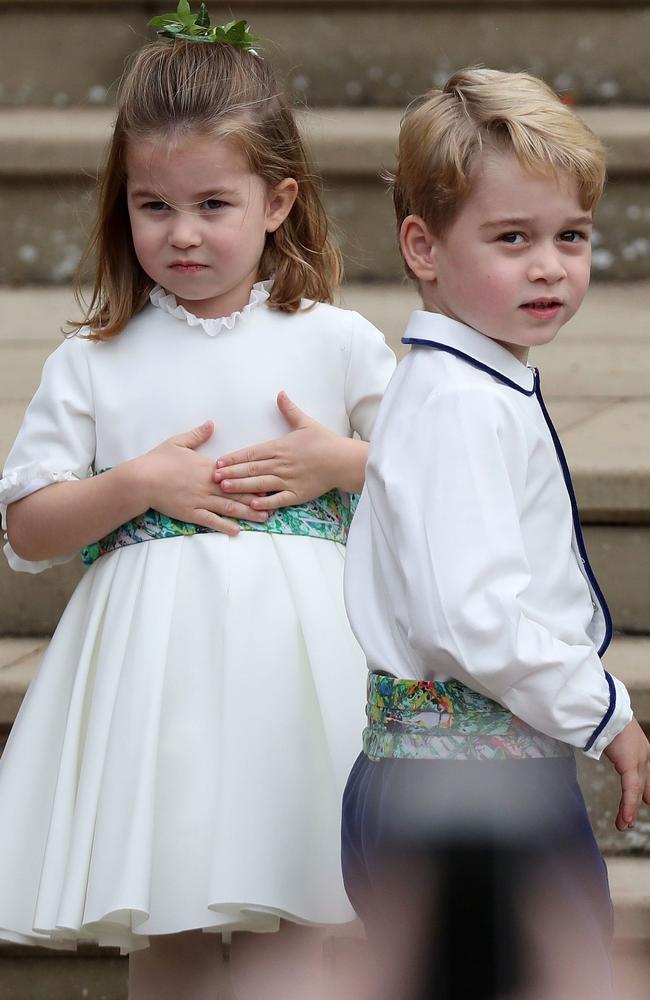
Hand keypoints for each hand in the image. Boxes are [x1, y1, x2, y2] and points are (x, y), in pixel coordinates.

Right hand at [135, 421, 268, 536]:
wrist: (141, 479)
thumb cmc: (158, 460)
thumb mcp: (178, 442)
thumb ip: (197, 434)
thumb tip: (211, 424)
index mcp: (208, 468)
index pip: (236, 473)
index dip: (254, 477)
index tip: (270, 478)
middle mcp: (208, 485)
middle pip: (237, 492)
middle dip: (258, 498)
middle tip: (277, 501)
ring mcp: (200, 500)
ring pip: (228, 508)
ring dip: (247, 513)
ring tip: (264, 518)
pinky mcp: (191, 513)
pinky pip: (211, 521)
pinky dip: (224, 526)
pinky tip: (237, 531)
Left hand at [213, 392, 366, 509]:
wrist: (343, 460)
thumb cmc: (325, 441)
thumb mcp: (305, 423)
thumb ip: (289, 410)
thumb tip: (280, 393)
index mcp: (279, 447)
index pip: (251, 453)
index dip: (233, 458)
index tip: (218, 461)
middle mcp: (280, 464)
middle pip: (251, 469)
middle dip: (230, 472)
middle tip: (212, 477)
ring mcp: (288, 480)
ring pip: (260, 484)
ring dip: (241, 486)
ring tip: (225, 488)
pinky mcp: (297, 494)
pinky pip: (278, 499)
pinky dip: (265, 502)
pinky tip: (252, 504)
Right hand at [603, 718, 649, 830]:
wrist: (605, 709)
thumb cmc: (603, 714)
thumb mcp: (610, 732)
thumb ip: (612, 745)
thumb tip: (602, 746)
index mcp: (640, 745)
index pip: (645, 772)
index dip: (646, 788)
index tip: (647, 799)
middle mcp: (643, 754)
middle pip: (642, 783)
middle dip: (637, 801)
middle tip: (630, 819)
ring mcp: (639, 760)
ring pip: (636, 790)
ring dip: (628, 810)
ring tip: (624, 825)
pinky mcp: (631, 765)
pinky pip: (630, 790)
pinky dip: (627, 806)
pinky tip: (625, 819)